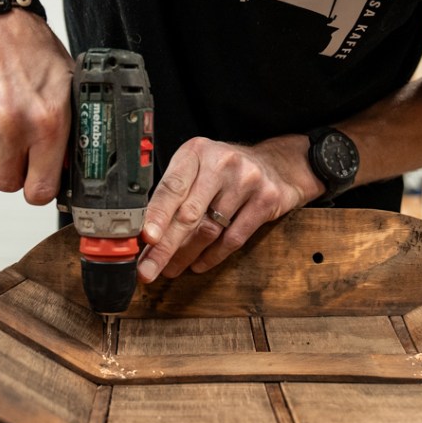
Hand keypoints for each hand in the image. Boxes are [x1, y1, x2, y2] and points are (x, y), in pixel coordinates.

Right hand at [0, 10, 73, 204]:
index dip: (38, 188)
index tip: (37, 179)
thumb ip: (69, 130)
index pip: (39, 190)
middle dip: (13, 171)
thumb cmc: (30, 49)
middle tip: (17, 147)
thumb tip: (71, 168)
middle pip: (7, 183)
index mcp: (48, 120)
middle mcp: (11, 122)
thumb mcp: (66, 85)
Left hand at [136, 135, 322, 281]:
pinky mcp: (266, 200)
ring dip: (186, 255)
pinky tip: (198, 264)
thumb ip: (175, 194)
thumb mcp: (198, 168)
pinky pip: (234, 238)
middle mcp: (222, 163)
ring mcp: (247, 181)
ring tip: (171, 269)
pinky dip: (212, 256)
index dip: (156, 215)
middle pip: (188, 214)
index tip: (145, 239)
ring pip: (210, 230)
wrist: (277, 164)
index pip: (172, 187)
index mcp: (196, 152)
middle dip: (165, 247)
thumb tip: (144, 234)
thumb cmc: (226, 172)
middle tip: (148, 270)